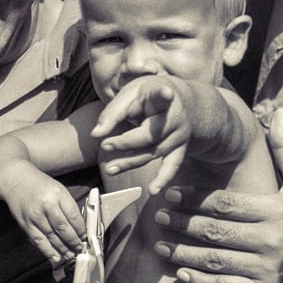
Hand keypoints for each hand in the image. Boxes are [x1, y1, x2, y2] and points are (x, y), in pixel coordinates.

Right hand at [6, 168, 84, 265]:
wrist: (16, 180)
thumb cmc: (40, 185)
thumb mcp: (58, 189)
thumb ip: (68, 206)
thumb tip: (78, 227)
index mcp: (58, 194)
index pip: (73, 216)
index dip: (81, 230)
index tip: (85, 236)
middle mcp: (46, 205)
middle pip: (63, 228)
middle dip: (74, 241)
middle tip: (79, 248)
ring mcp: (35, 215)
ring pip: (52, 237)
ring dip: (63, 249)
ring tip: (70, 254)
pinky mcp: (26, 224)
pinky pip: (38, 240)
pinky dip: (48, 251)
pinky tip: (55, 256)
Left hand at [92, 76, 190, 194]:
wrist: (186, 103)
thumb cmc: (150, 96)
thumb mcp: (131, 94)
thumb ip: (112, 113)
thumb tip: (96, 135)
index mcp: (160, 94)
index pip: (161, 95)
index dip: (163, 95)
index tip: (166, 93)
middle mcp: (175, 115)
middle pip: (150, 134)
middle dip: (125, 142)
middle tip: (104, 145)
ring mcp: (180, 134)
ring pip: (153, 152)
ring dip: (130, 162)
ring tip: (109, 169)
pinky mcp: (181, 148)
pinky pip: (172, 165)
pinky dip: (163, 179)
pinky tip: (153, 190)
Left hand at [153, 108, 282, 282]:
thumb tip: (278, 113)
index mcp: (278, 211)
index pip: (226, 204)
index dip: (194, 198)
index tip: (171, 193)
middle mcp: (271, 241)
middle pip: (215, 231)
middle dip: (182, 223)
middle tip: (159, 216)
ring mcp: (268, 269)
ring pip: (215, 260)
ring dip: (183, 253)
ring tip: (160, 245)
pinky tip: (182, 274)